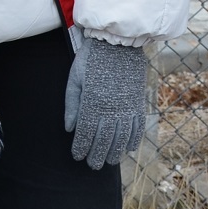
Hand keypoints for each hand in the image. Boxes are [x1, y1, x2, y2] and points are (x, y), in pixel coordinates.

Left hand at [65, 36, 147, 170]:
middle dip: (97, 154)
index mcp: (92, 102)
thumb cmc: (91, 59)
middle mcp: (110, 108)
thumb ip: (72, 104)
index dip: (81, 147)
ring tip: (109, 161)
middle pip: (104, 139)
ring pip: (121, 137)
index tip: (77, 156)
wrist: (117, 43)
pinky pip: (138, 126)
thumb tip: (69, 128)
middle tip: (92, 166)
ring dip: (115, 152)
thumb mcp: (75, 78)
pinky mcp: (138, 102)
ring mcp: (126, 106)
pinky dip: (134, 139)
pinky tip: (129, 149)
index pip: (85, 132)